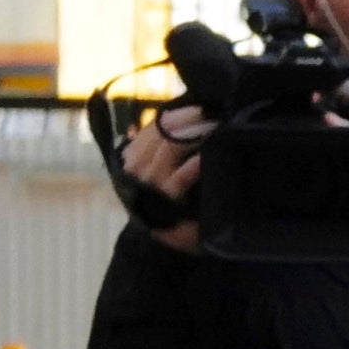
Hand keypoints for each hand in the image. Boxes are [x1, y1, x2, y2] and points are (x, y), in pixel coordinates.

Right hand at [116, 103, 203, 246]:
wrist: (164, 240)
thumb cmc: (165, 203)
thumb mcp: (157, 173)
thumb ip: (153, 149)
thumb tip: (144, 125)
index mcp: (133, 156)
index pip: (152, 127)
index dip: (176, 115)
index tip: (200, 107)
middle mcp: (136, 166)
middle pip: (161, 134)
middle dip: (188, 120)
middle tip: (213, 114)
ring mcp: (149, 183)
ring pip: (168, 150)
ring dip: (193, 136)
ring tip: (214, 128)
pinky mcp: (165, 202)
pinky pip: (178, 179)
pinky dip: (192, 165)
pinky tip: (205, 157)